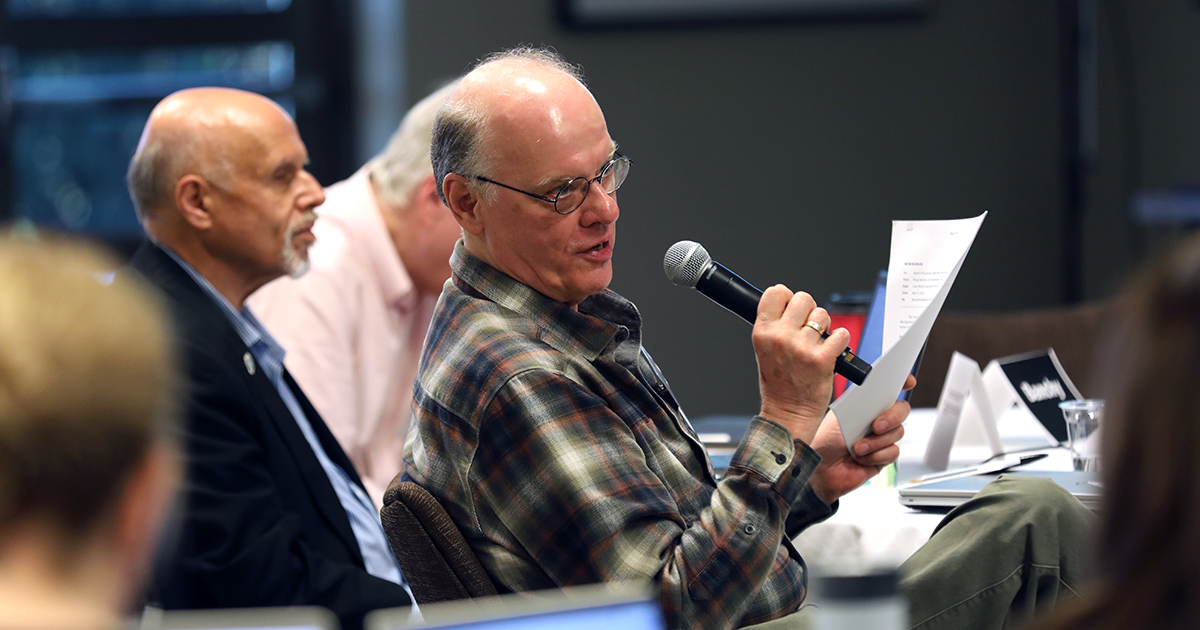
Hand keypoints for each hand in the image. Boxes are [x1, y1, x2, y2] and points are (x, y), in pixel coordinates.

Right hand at [752, 286, 849, 443]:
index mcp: (762, 332)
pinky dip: (840, 341)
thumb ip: (774, 326)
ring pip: (822, 315)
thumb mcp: (764, 350)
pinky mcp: (822, 359)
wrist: (788, 413)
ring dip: (824, 327)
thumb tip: (789, 302)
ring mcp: (801, 347)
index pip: (775, 292)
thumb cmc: (778, 384)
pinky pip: (841, 334)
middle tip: (807, 328)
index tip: (791, 307)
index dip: (787, 297)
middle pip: (803, 298)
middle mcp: (780, 337)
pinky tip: (831, 351)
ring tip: (817, 344)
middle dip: (809, 310)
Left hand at [807, 375, 915, 504]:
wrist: (820, 470)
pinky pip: (893, 452)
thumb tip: (874, 391)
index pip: (888, 390)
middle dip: (892, 417)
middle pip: (902, 410)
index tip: (908, 381)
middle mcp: (876, 420)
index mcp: (866, 406)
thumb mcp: (840, 417)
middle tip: (875, 426)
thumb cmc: (825, 442)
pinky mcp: (883, 457)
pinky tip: (861, 459)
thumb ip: (860, 404)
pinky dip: (876, 455)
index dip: (902, 382)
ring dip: (875, 442)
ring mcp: (881, 438)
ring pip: (898, 433)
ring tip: (856, 448)